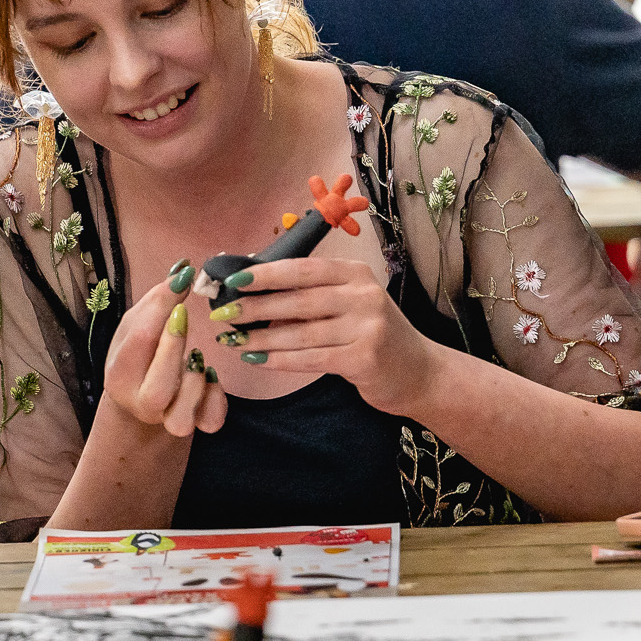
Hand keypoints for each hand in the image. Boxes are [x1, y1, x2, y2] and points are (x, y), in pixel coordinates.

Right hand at [101, 271, 225, 437]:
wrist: (140, 398)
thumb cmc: (139, 355)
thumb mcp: (136, 325)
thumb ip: (158, 301)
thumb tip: (183, 270)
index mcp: (118, 375)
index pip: (140, 341)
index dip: (163, 307)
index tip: (184, 278)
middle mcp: (140, 403)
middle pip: (159, 388)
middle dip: (175, 347)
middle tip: (183, 315)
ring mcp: (168, 419)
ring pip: (183, 416)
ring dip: (196, 379)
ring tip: (196, 357)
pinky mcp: (195, 424)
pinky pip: (211, 421)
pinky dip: (217, 399)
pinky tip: (210, 378)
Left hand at [217, 258, 443, 413]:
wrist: (419, 372)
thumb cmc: (370, 333)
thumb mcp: (348, 302)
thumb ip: (310, 293)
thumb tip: (250, 288)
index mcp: (355, 273)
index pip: (303, 268)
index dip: (266, 274)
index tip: (233, 280)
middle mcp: (364, 296)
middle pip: (298, 300)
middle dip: (255, 308)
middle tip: (222, 314)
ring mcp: (367, 328)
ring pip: (300, 333)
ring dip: (260, 338)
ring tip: (232, 341)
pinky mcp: (365, 359)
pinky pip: (311, 359)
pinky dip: (280, 360)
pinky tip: (256, 360)